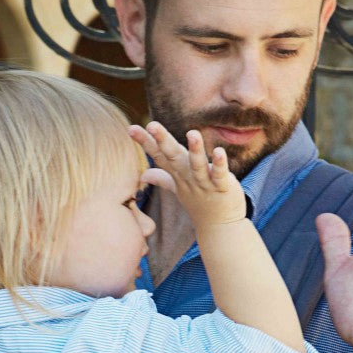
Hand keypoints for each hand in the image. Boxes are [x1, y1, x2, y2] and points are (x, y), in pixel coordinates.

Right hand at [128, 121, 245, 230]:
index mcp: (178, 174)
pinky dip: (219, 164)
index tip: (131, 128)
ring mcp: (204, 184)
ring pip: (197, 166)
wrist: (219, 227)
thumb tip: (143, 176)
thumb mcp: (178, 189)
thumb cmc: (200, 203)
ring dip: (195, 150)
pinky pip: (220, 175)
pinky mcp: (222, 188)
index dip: (146, 142)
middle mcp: (188, 178)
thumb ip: (162, 178)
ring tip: (192, 133)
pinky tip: (219, 151)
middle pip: (173, 157)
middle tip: (151, 125)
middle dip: (163, 141)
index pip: (159, 156)